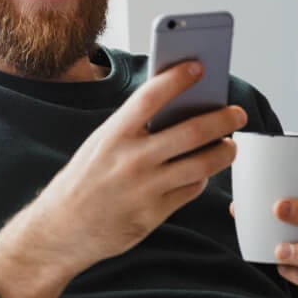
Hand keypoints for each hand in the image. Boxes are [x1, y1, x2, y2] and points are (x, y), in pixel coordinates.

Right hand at [0, 61, 246, 297]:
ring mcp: (145, 188)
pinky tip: (202, 172)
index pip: (151, 97)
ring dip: (224, 152)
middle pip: (191, 132)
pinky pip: (191, 190)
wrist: (61, 230)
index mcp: (113, 135)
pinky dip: (202, 178)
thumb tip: (177, 109)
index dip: (177, 78)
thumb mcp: (100, 145)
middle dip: (222, 119)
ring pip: (202, 164)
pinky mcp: (154, 214)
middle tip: (237, 113)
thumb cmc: (83, 181)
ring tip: (229, 145)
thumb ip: (134, 129)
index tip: (198, 68)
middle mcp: (131, 160)